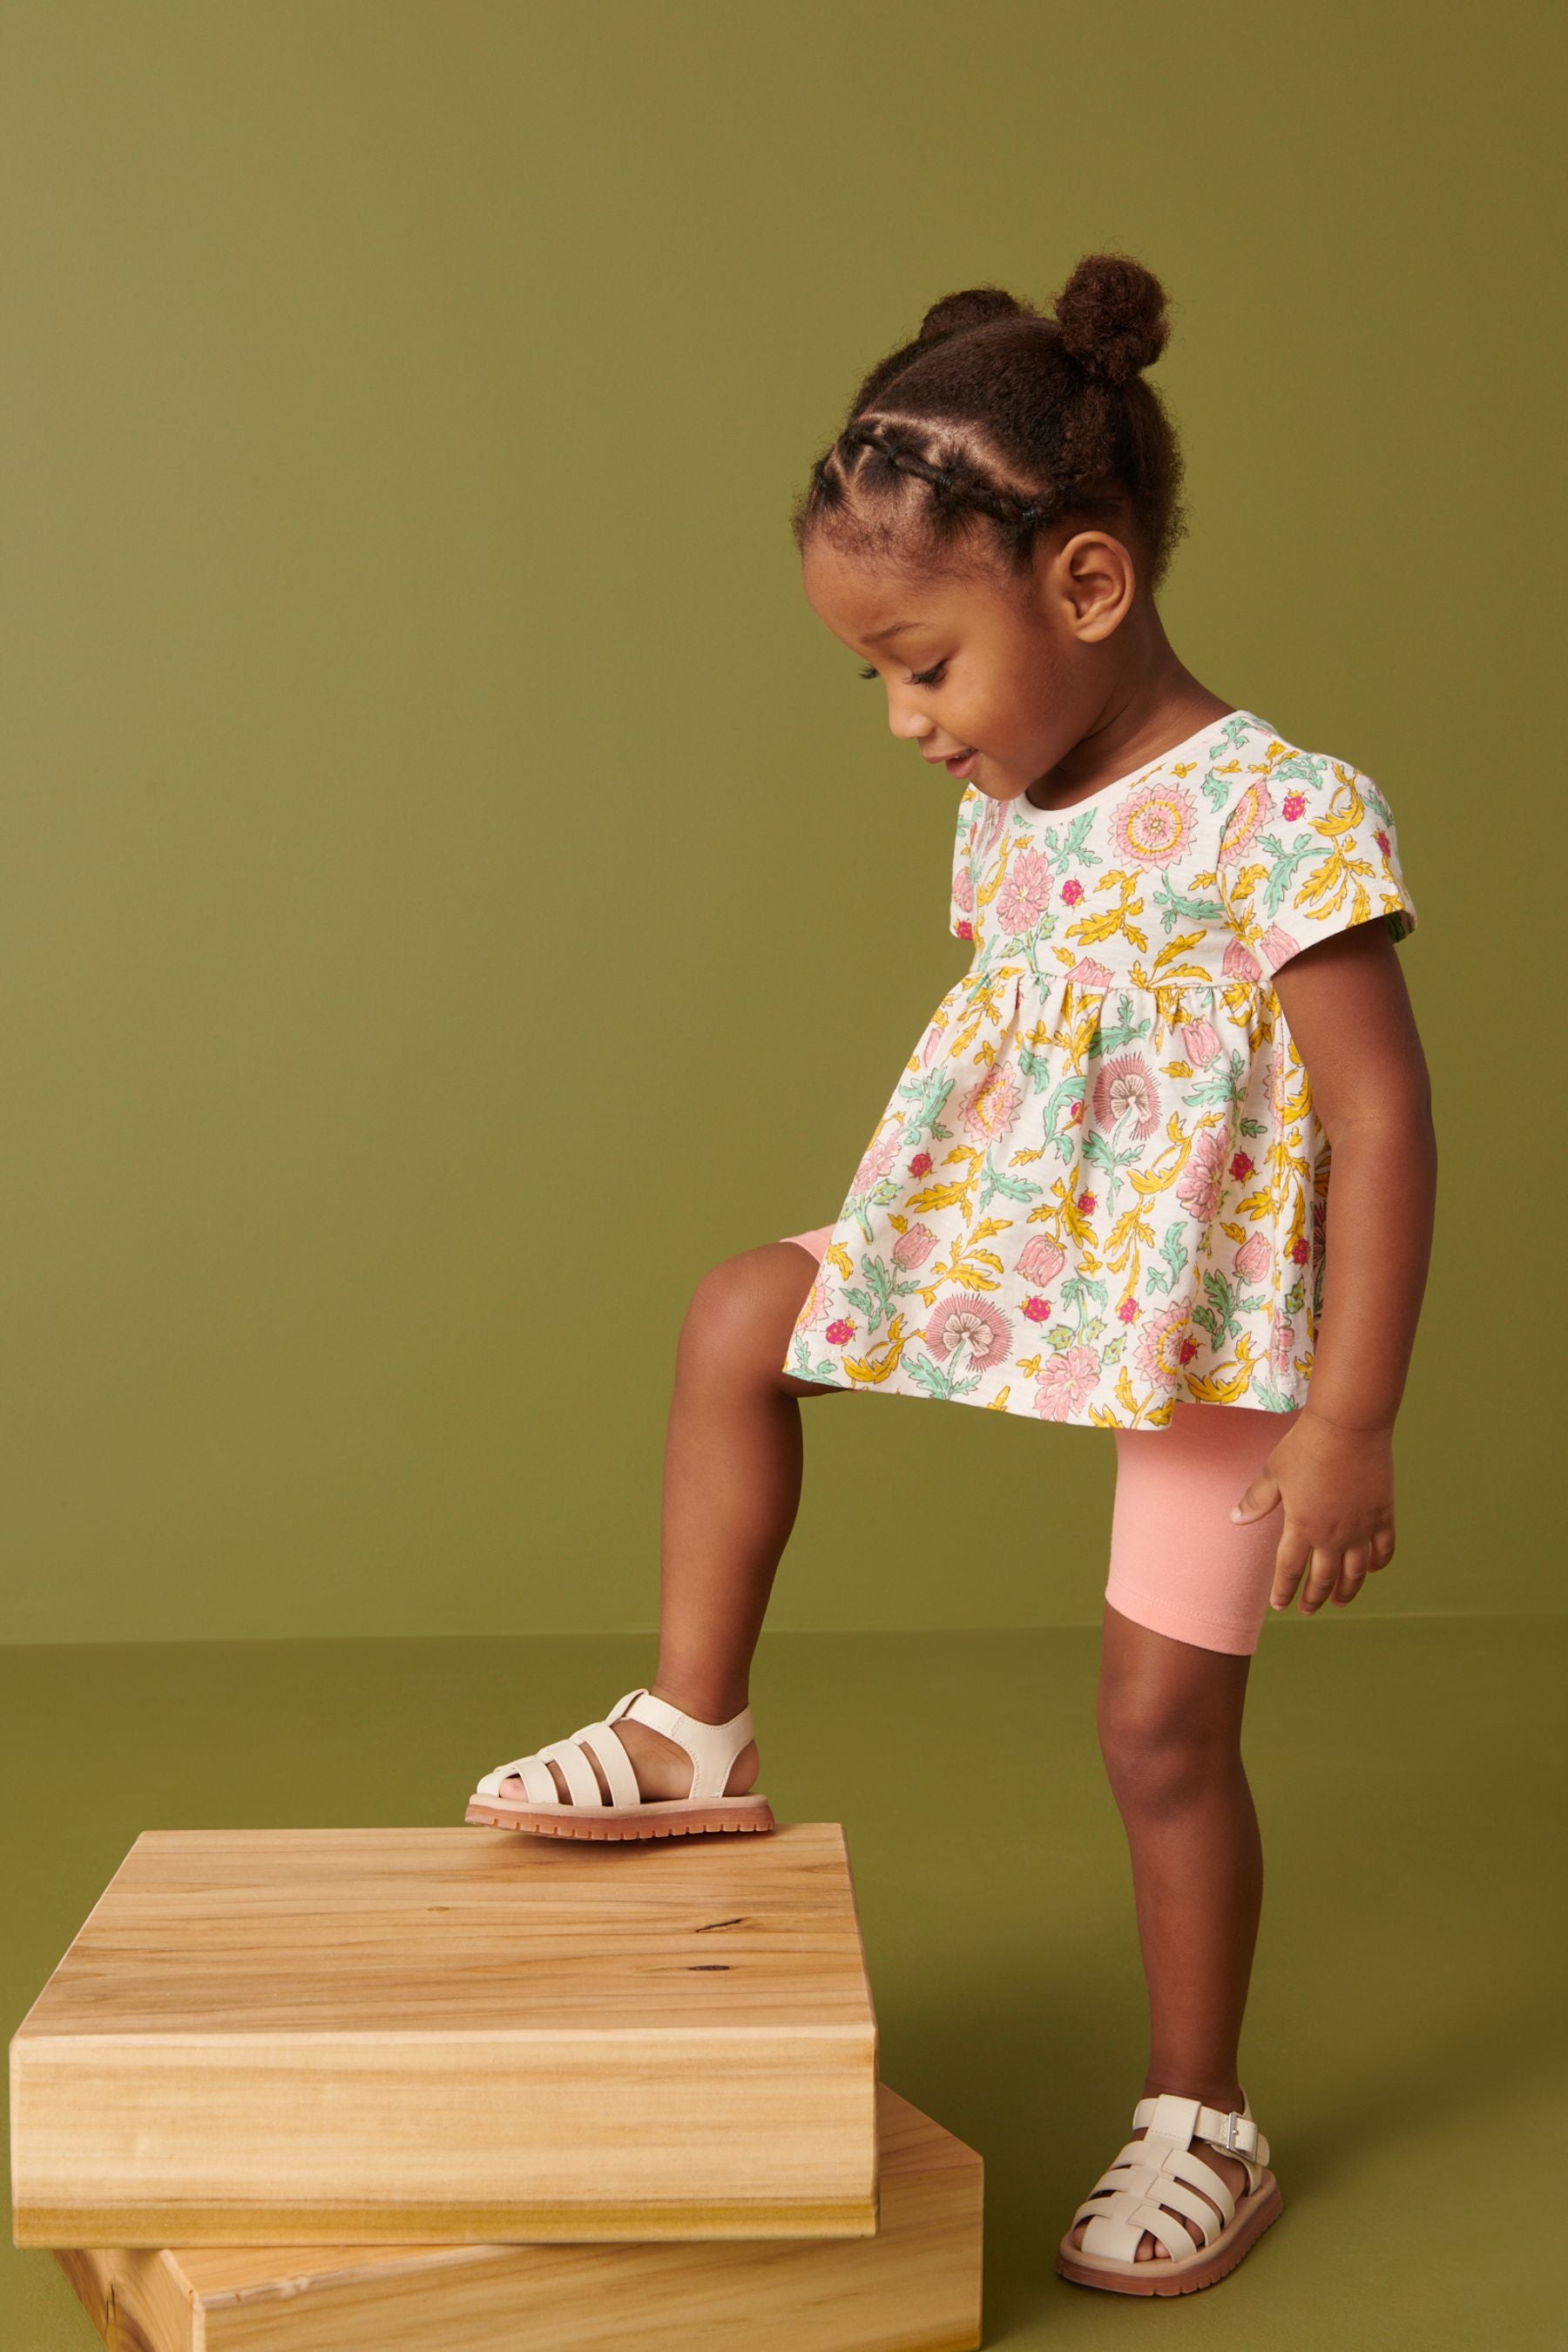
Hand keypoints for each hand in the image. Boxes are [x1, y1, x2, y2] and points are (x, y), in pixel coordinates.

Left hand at [1229, 1408, 1397, 1616]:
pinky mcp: (1383, 1515)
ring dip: (1346, 1591)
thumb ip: (1256, 1500)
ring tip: (1339, 1601)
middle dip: (1313, 1598)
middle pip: (1323, 1578)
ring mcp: (1361, 1528)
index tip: (1280, 1605)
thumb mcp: (1273, 1473)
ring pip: (1355, 1573)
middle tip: (1308, 1610)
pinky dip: (1378, 1564)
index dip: (1283, 1590)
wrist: (1348, 1426)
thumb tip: (1235, 1520)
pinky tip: (1371, 1570)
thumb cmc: (1305, 1446)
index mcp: (1301, 1527)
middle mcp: (1332, 1535)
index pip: (1289, 1570)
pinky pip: (1384, 1550)